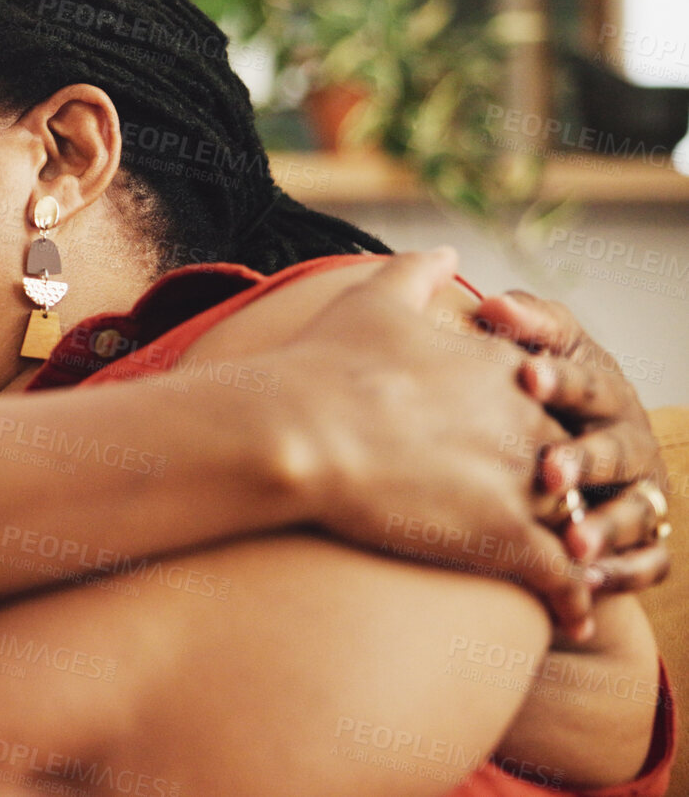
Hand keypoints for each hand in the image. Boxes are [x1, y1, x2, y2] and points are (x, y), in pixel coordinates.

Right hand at [275, 249, 592, 638]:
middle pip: (563, 459)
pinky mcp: (504, 535)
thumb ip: (417, 270)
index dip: (530, 427)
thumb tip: (446, 251)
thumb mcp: (372, 298)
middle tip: (555, 519)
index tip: (517, 449)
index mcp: (500, 368)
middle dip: (561, 489)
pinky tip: (570, 622)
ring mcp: (519, 479)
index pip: (542, 400)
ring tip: (576, 575)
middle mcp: (525, 420)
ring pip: (573, 519)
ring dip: (578, 547)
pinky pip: (561, 576)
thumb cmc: (322, 365)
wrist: (297, 428)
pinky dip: (573, 600)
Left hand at [477, 289, 669, 595]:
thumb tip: (493, 303)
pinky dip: (623, 572)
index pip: (586, 378)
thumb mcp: (536, 352)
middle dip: (585, 458)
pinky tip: (589, 580)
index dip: (560, 377)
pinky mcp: (644, 538)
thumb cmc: (539, 395)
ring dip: (606, 525)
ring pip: (637, 509)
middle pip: (616, 447)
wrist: (561, 455)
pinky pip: (648, 561)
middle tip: (548, 471)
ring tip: (572, 542)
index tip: (525, 374)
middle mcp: (628, 437)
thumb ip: (524, 325)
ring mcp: (640, 489)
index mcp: (602, 388)